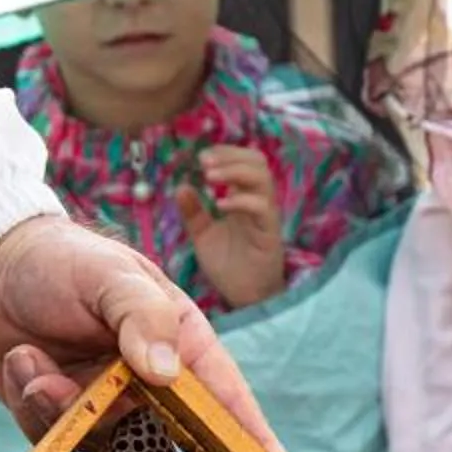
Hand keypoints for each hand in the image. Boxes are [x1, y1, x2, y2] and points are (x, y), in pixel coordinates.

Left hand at [0, 214, 283, 451]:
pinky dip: (35, 403)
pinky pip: (54, 440)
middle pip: (167, 443)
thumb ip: (142, 317)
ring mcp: (103, 409)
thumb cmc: (66, 260)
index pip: (228, 405)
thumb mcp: (112, 276)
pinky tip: (24, 360)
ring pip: (103, 447)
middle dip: (140, 445)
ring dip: (66, 410)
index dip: (255, 447)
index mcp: (182, 349)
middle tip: (114, 434)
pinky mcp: (57, 421)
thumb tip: (166, 374)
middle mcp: (149, 388)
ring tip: (39, 364)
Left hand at [174, 147, 286, 309]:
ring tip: (210, 177)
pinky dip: (241, 200)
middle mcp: (258, 203)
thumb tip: (181, 186)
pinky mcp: (270, 234)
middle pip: (257, 162)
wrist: (244, 298)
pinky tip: (220, 205)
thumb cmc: (228, 267)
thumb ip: (194, 212)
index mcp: (244, 199)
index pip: (244, 162)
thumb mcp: (204, 235)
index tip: (201, 157)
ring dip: (235, 172)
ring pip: (263, 179)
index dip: (225, 153)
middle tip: (203, 162)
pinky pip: (262, 208)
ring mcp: (266, 217)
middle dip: (230, 156)